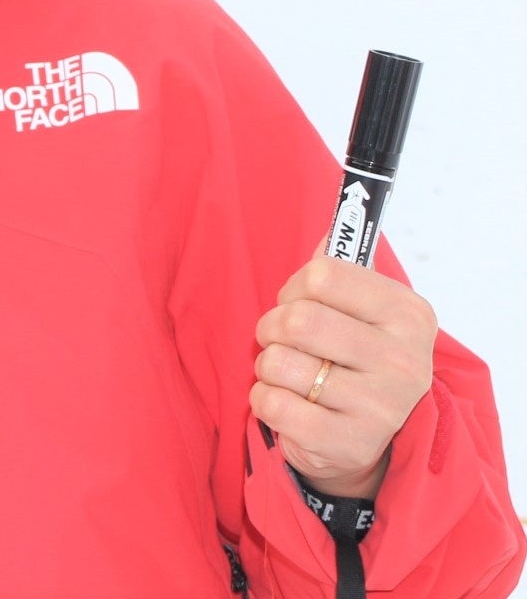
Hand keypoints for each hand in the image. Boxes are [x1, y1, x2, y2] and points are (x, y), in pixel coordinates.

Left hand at [252, 255, 436, 498]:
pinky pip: (272, 404)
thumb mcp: (360, 310)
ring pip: (279, 362)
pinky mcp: (350, 443)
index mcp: (410, 315)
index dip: (295, 287)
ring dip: (268, 366)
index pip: (322, 274)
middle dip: (273, 326)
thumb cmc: (352, 357)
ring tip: (291, 375)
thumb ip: (340, 268)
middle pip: (298, 319)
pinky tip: (287, 403)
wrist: (366, 438)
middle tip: (283, 339)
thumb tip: (329, 229)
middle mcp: (406, 362)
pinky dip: (264, 400)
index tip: (300, 302)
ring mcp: (382, 407)